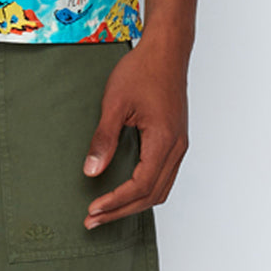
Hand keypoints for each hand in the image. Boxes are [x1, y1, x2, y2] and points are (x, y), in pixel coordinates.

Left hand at [82, 34, 189, 228]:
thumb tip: (92, 172)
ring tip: (105, 211)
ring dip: (133, 203)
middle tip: (93, 219)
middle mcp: (176, 148)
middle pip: (152, 195)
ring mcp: (178, 146)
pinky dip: (143, 190)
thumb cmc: (142, 71)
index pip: (140, 185)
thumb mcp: (115, 103)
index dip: (115, 202)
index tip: (93, 210)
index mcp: (164, 141)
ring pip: (160, 189)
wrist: (165, 51)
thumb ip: (104, 139)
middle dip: (121, 210)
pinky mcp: (174, 140)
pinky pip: (163, 176)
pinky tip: (124, 191)